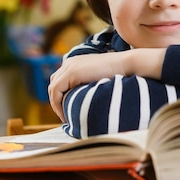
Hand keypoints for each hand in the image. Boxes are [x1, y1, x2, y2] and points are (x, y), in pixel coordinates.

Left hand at [48, 49, 165, 121]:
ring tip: (64, 117)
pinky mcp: (71, 73)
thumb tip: (85, 98)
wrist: (127, 64)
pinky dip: (57, 104)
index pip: (60, 80)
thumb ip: (89, 83)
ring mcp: (69, 66)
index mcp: (75, 62)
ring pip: (53, 89)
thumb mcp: (99, 78)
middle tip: (64, 116)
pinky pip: (56, 91)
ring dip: (56, 105)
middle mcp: (69, 62)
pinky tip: (65, 114)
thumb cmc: (119, 73)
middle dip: (56, 101)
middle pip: (54, 84)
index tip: (67, 110)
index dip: (60, 96)